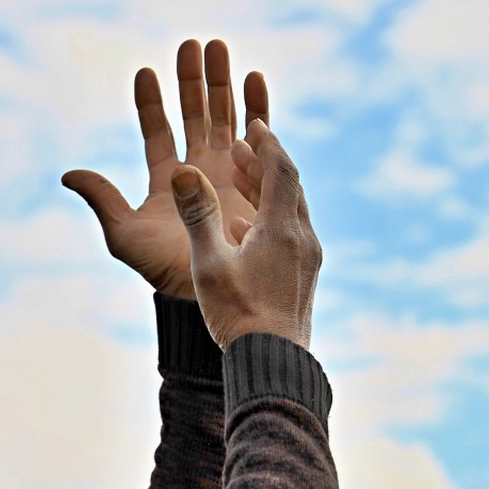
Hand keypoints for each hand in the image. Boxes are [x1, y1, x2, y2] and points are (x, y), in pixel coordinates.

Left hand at [64, 39, 265, 299]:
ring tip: (218, 48)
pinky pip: (259, 135)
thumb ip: (100, 199)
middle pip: (194, 114)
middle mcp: (198, 171)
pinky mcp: (256, 178)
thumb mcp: (123, 234)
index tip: (144, 72)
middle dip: (192, 79)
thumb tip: (66, 174)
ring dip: (222, 82)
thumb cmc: (163, 269)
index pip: (157, 131)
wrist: (209, 289)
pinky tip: (253, 78)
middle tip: (191, 44)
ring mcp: (228, 173)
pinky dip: (256, 105)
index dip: (149, 103)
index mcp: (166, 180)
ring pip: (225, 116)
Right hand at [171, 119, 319, 349]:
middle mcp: (303, 239)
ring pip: (291, 211)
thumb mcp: (210, 263)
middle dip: (265, 161)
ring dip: (267, 189)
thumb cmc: (239, 315)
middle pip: (289, 187)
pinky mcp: (303, 277)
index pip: (281, 170)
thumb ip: (198, 215)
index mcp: (282, 229)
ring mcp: (307, 260)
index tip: (253, 124)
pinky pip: (289, 235)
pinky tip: (245, 227)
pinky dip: (268, 218)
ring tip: (241, 178)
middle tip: (243, 144)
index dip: (266, 143)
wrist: (272, 364)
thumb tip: (181, 171)